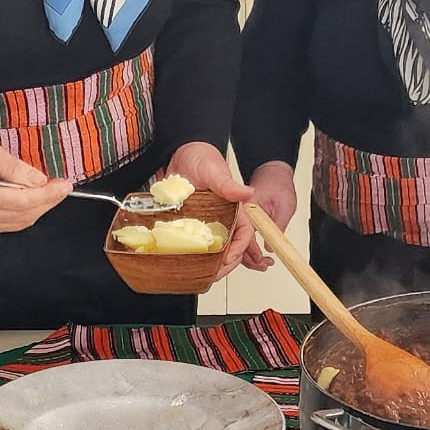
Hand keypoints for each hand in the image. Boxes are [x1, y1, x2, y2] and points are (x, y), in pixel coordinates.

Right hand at [0, 137, 72, 234]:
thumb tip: (38, 179)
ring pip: (20, 222)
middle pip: (24, 215)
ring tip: (51, 190)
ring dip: (39, 208)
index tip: (65, 184)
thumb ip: (13, 166)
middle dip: (48, 201)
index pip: (22, 201)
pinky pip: (10, 224)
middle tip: (63, 186)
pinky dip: (26, 213)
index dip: (48, 194)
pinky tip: (33, 199)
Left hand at [168, 141, 257, 280]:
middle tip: (212, 277)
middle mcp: (224, 218)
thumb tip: (248, 193)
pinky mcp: (192, 223)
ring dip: (211, 265)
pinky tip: (186, 264)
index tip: (227, 261)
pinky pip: (196, 242)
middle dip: (225, 265)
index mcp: (235, 209)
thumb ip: (229, 184)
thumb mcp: (215, 171)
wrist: (182, 152)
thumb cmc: (202, 158)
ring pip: (215, 249)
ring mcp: (208, 222)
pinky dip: (194, 255)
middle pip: (231, 247)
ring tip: (201, 277)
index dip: (238, 250)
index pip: (244, 234)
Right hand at [242, 161, 297, 270]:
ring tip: (263, 264)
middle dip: (248, 258)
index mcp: (246, 208)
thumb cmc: (278, 183)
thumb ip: (278, 225)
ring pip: (238, 242)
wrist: (273, 172)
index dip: (245, 251)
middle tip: (263, 266)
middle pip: (236, 242)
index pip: (242, 235)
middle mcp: (240, 213)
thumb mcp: (285, 205)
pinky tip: (258, 255)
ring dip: (249, 256)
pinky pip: (242, 237)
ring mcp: (240, 217)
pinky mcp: (243, 220)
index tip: (255, 262)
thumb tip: (271, 246)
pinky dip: (249, 249)